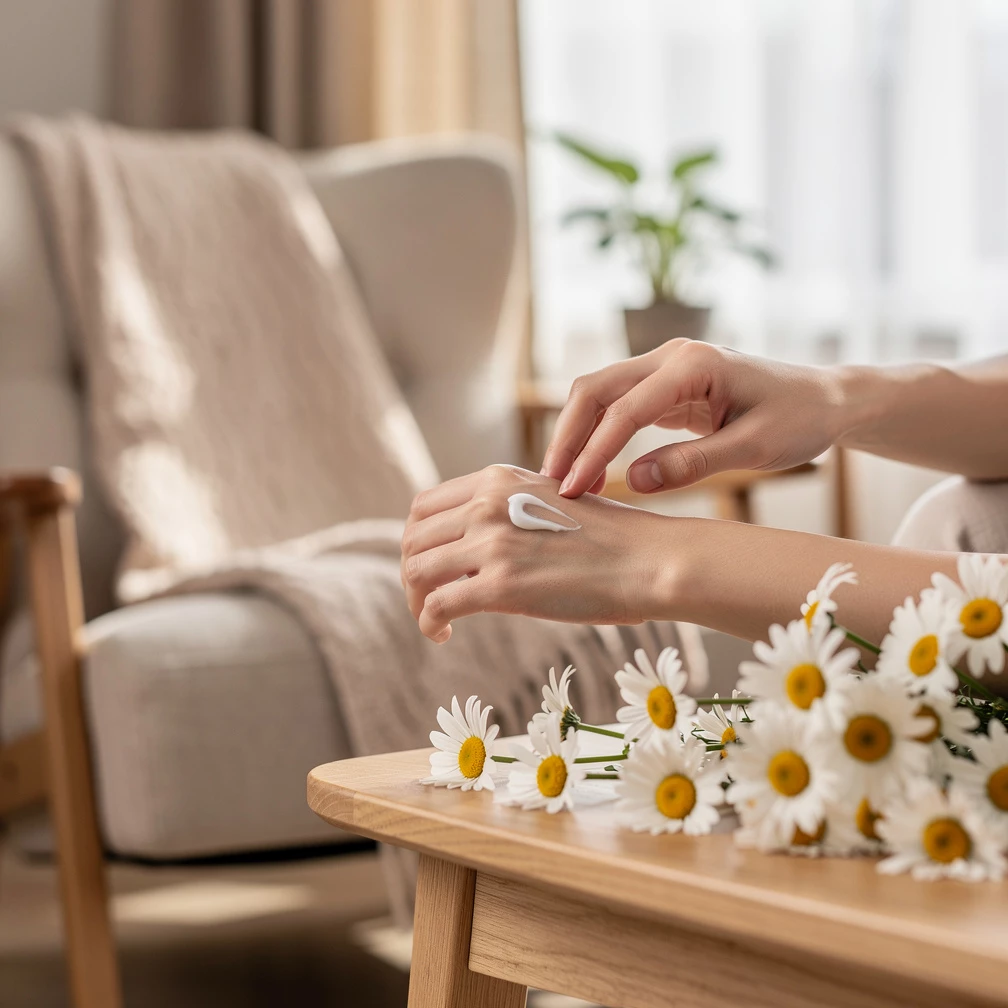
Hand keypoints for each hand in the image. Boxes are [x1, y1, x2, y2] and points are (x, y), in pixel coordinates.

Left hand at [401, 465, 670, 642]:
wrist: (650, 560)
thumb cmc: (612, 538)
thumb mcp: (552, 499)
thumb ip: (510, 509)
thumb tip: (478, 539)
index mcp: (497, 479)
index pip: (425, 507)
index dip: (418, 540)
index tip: (430, 565)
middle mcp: (487, 503)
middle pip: (414, 539)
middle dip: (413, 574)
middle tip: (428, 599)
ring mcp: (492, 543)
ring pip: (417, 571)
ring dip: (417, 601)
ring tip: (435, 620)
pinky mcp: (501, 585)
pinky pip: (438, 605)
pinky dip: (430, 623)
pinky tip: (443, 635)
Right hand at [541, 339, 844, 498]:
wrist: (826, 399)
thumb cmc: (800, 419)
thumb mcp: (754, 448)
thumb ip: (693, 464)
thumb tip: (632, 483)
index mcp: (694, 364)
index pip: (626, 410)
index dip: (595, 452)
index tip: (574, 490)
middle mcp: (671, 356)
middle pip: (596, 389)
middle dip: (569, 436)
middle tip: (553, 484)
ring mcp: (666, 367)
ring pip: (600, 394)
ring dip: (577, 434)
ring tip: (566, 480)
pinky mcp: (667, 385)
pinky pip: (619, 406)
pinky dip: (598, 434)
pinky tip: (591, 467)